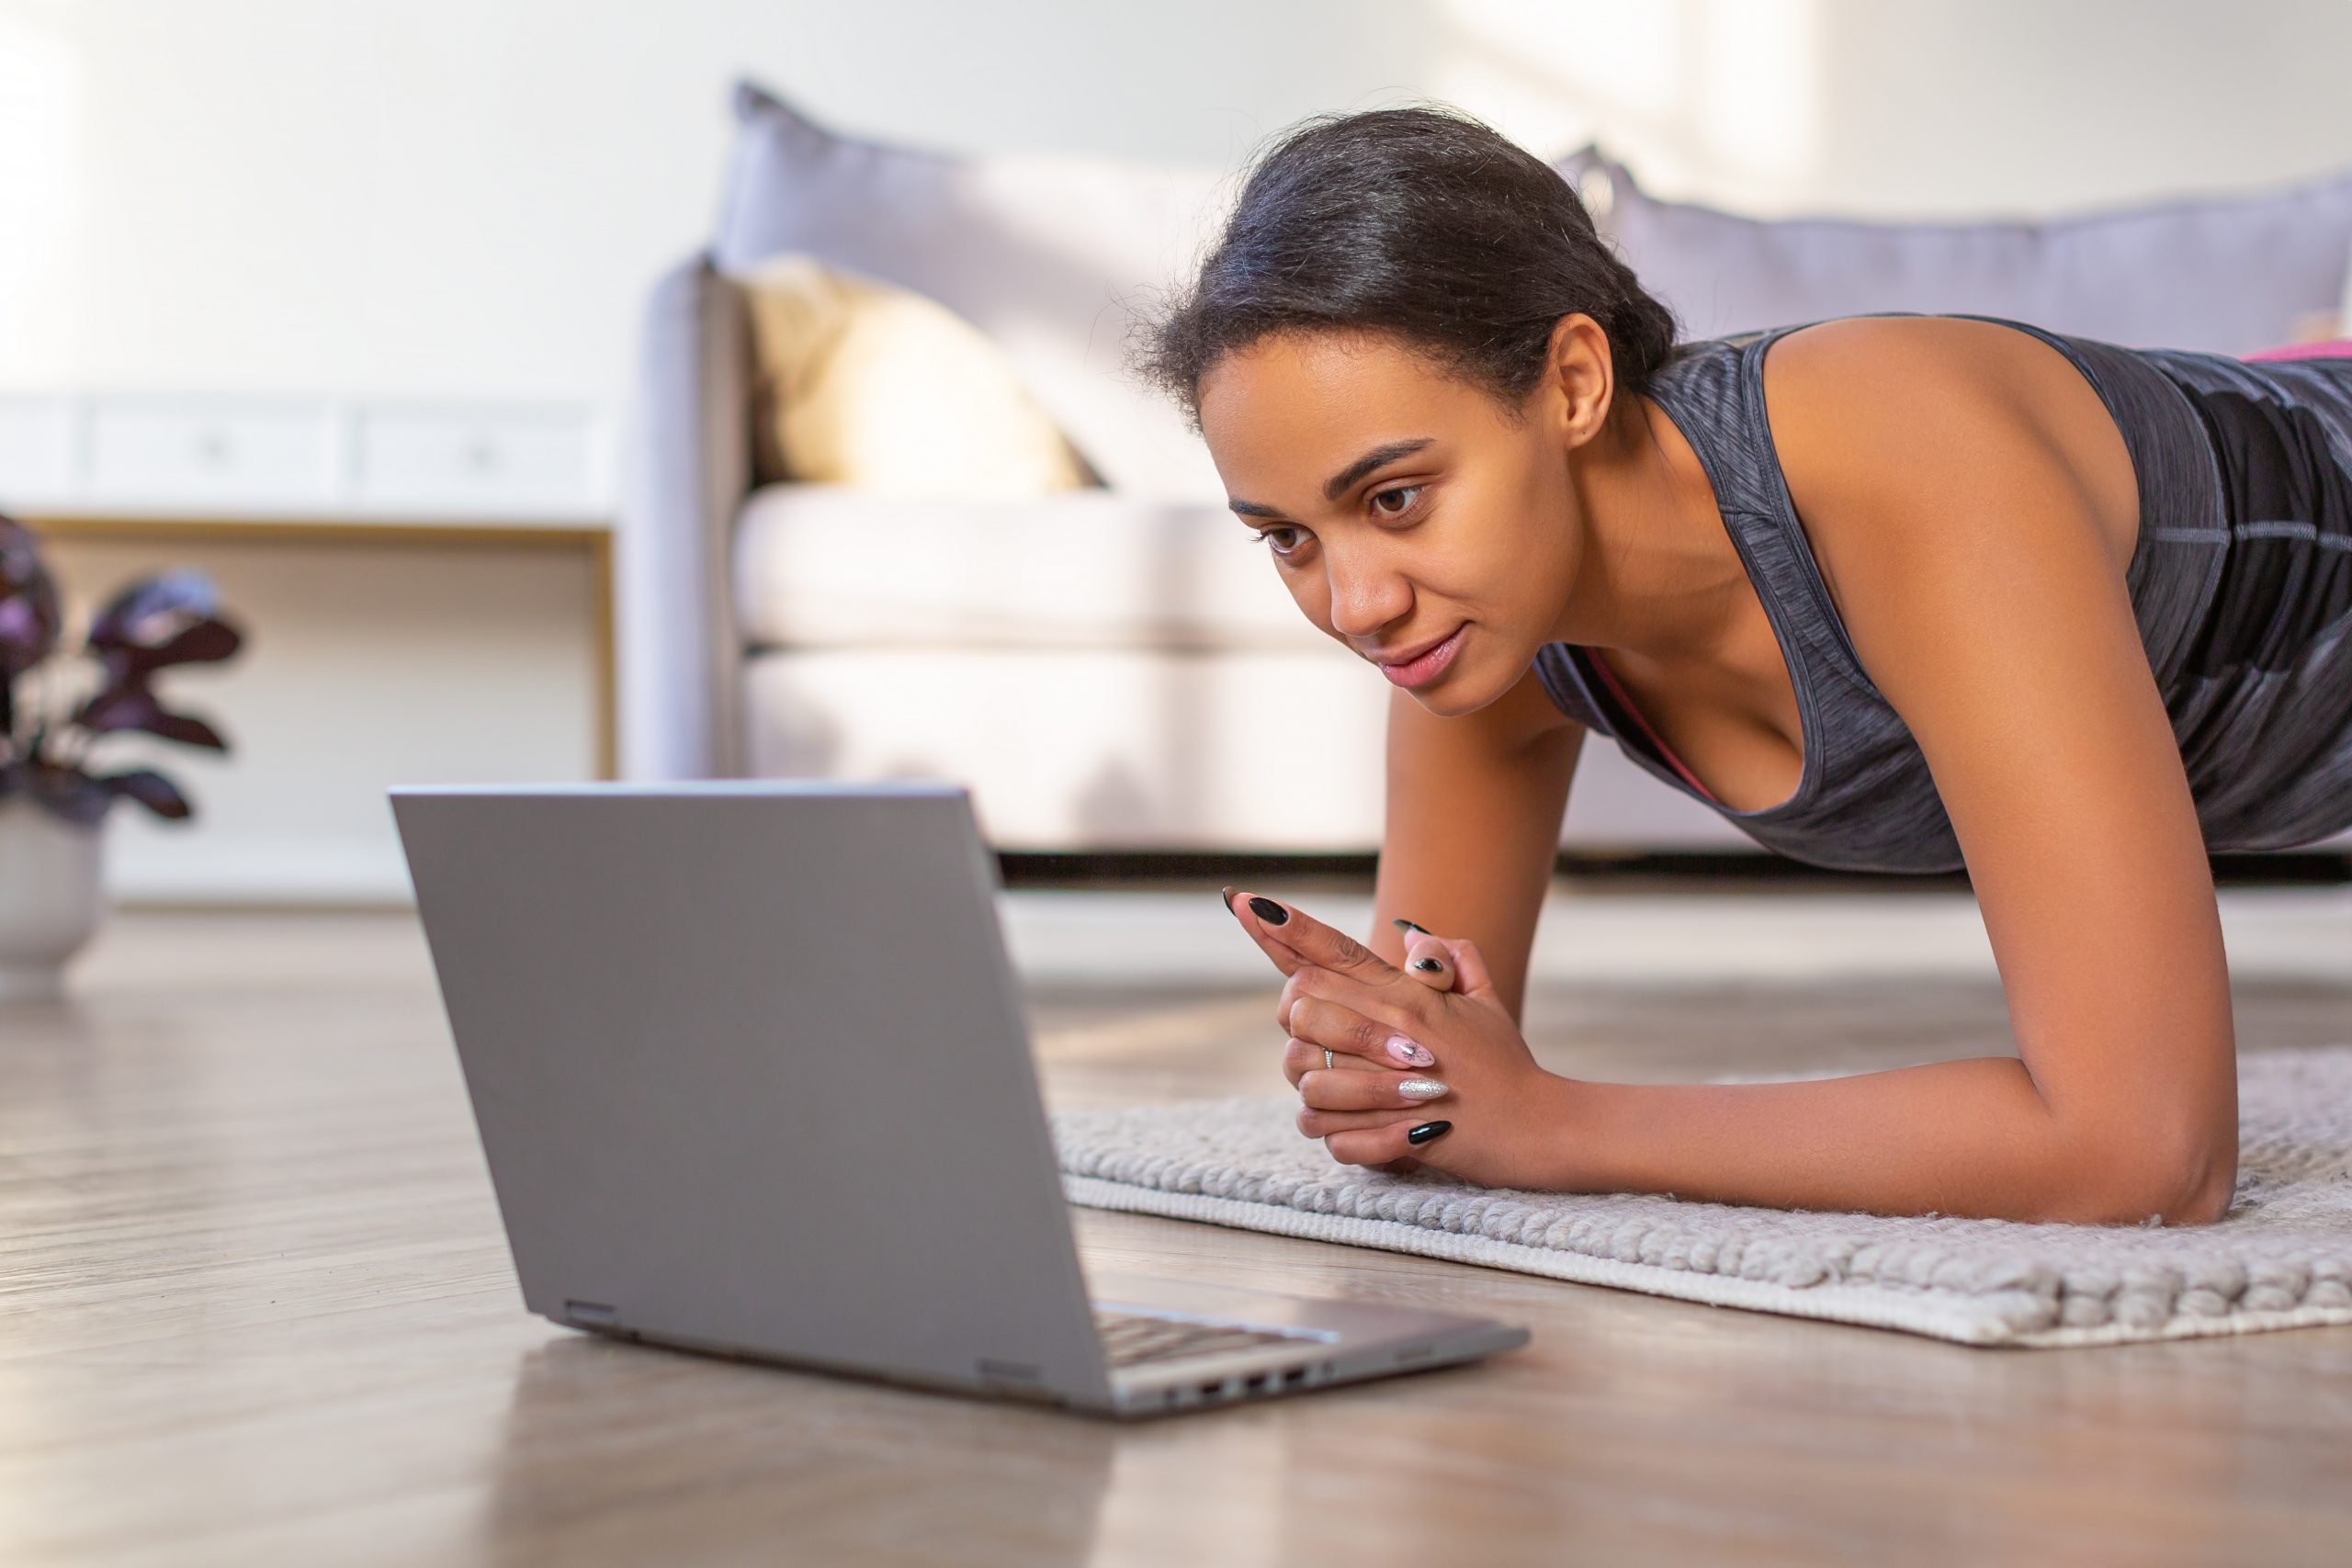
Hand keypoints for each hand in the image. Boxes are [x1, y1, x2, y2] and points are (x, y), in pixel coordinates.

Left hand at [1218, 888, 1560, 1186]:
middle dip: (1293, 1016)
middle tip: (1317, 1034)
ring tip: (1342, 1088)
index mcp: (1408, 997)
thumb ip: (1449, 958)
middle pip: (1299, 1002)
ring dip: (1309, 1081)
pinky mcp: (1381, 1133)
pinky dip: (1328, 1130)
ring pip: (1298, 1069)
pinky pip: (1318, 1127)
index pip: (1334, 949)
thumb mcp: (1484, 1000)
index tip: (1243, 902)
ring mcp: (1385, 1083)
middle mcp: (1391, 1031)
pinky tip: (1354, 1127)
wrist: (1536, 1129)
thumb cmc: (1504, 1065)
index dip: (1283, 926)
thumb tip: (1406, 934)